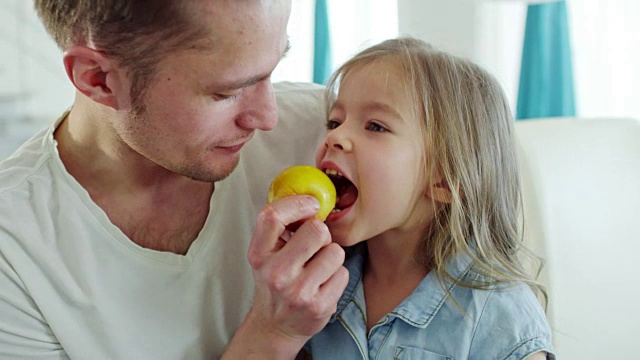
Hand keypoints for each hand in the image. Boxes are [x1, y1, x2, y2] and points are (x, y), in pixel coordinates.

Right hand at [224, 195, 348, 358]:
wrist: (275, 326)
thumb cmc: (275, 280)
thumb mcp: (266, 253)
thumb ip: (280, 227)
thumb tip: (308, 196)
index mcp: (258, 254)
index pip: (273, 216)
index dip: (298, 203)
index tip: (312, 204)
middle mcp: (275, 273)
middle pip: (316, 230)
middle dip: (321, 233)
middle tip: (315, 245)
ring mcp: (297, 292)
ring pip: (335, 251)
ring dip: (331, 256)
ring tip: (318, 268)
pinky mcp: (318, 306)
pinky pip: (343, 273)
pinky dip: (337, 276)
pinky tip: (322, 284)